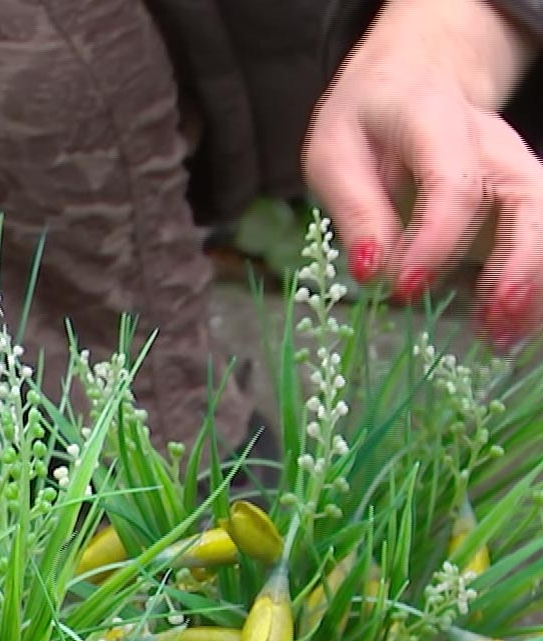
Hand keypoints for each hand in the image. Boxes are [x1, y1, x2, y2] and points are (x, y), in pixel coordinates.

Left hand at [303, 0, 542, 343]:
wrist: (409, 86)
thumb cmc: (365, 125)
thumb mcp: (333, 155)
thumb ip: (355, 209)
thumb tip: (371, 270)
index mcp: (438, 119)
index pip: (453, 183)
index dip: (435, 241)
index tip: (403, 287)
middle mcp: (494, 145)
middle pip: (532, 199)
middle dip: (522, 263)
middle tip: (492, 318)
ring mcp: (516, 173)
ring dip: (533, 286)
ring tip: (497, 338)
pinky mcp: (522, 204)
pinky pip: (539, 244)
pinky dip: (529, 291)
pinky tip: (502, 330)